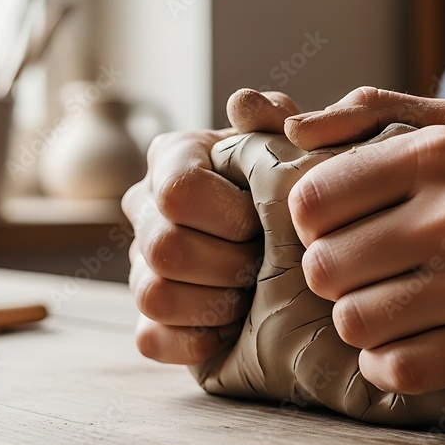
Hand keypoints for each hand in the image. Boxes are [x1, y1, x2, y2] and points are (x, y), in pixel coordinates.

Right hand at [123, 89, 299, 364]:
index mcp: (174, 158)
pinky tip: (234, 325)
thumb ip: (277, 118)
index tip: (263, 222)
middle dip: (229, 264)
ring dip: (216, 301)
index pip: (177, 191)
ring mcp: (140, 266)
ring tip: (253, 293)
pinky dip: (199, 338)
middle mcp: (145, 208)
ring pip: (153, 296)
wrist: (304, 243)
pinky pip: (151, 339)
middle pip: (163, 248)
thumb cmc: (301, 185)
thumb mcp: (300, 143)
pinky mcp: (149, 320)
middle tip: (267, 263)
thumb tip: (243, 105)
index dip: (229, 214)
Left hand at [285, 87, 444, 393]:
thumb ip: (371, 111)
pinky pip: (398, 371)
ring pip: (354, 324)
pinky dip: (386, 365)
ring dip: (358, 321)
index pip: (313, 202)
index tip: (338, 228)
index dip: (312, 223)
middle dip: (332, 274)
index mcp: (439, 155)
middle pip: (324, 268)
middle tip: (363, 271)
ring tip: (386, 305)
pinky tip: (405, 343)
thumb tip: (294, 134)